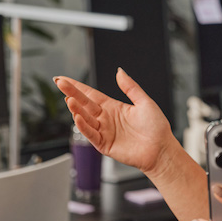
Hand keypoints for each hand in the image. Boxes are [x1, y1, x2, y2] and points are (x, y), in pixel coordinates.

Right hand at [54, 69, 174, 174]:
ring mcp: (104, 132)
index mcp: (113, 107)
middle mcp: (106, 119)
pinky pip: (91, 134)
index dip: (78, 87)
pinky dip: (83, 126)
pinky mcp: (104, 145)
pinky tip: (77, 117)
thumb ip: (130, 87)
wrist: (161, 149)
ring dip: (76, 109)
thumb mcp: (144, 102)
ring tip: (69, 99)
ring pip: (85, 119)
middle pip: (84, 104)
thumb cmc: (156, 127)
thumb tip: (119, 71)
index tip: (64, 79)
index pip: (91, 94)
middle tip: (60, 83)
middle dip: (72, 93)